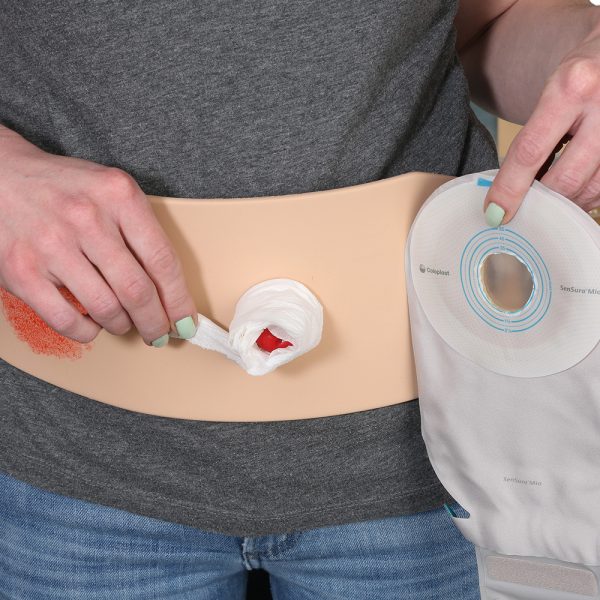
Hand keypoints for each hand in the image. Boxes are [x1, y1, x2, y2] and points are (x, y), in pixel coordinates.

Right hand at [0, 126, 197, 345]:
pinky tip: (92, 326)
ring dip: (122, 325)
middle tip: (159, 334)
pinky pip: (67, 320)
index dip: (179, 299)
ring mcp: (51, 245)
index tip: (187, 322)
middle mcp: (86, 218)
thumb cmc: (65, 189)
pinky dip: (87, 332)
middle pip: (138, 290)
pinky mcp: (22, 271)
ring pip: (106, 308)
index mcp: (118, 195)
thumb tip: (170, 290)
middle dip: (155, 323)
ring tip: (124, 323)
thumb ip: (141, 231)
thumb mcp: (111, 191)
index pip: (163, 260)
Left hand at [484, 24, 599, 225]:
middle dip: (542, 200)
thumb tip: (510, 190)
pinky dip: (588, 194)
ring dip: (567, 200)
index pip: (529, 152)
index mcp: (573, 87)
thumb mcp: (553, 90)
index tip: (495, 212)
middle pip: (564, 180)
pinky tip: (577, 186)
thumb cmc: (584, 74)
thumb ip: (533, 136)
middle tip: (528, 204)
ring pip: (591, 189)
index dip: (509, 188)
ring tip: (553, 190)